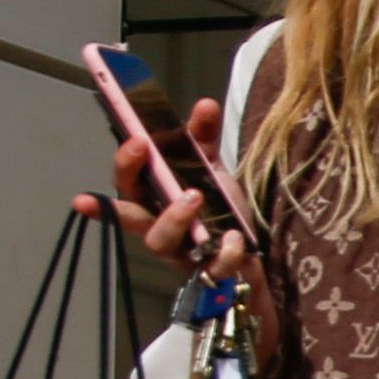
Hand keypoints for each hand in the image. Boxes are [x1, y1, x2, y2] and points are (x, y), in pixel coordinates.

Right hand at [93, 92, 249, 287]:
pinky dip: (224, 251)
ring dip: (173, 217)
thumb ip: (204, 139)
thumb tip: (205, 105)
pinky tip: (234, 236)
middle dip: (126, 195)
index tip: (136, 141)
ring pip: (160, 242)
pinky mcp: (210, 273)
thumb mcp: (211, 168)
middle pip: (131, 218)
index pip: (128, 183)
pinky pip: (211, 267)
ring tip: (195, 196)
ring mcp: (182, 253)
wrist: (253, 247)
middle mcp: (159, 227)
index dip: (125, 163)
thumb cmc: (218, 208)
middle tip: (144, 164)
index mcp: (155, 200)